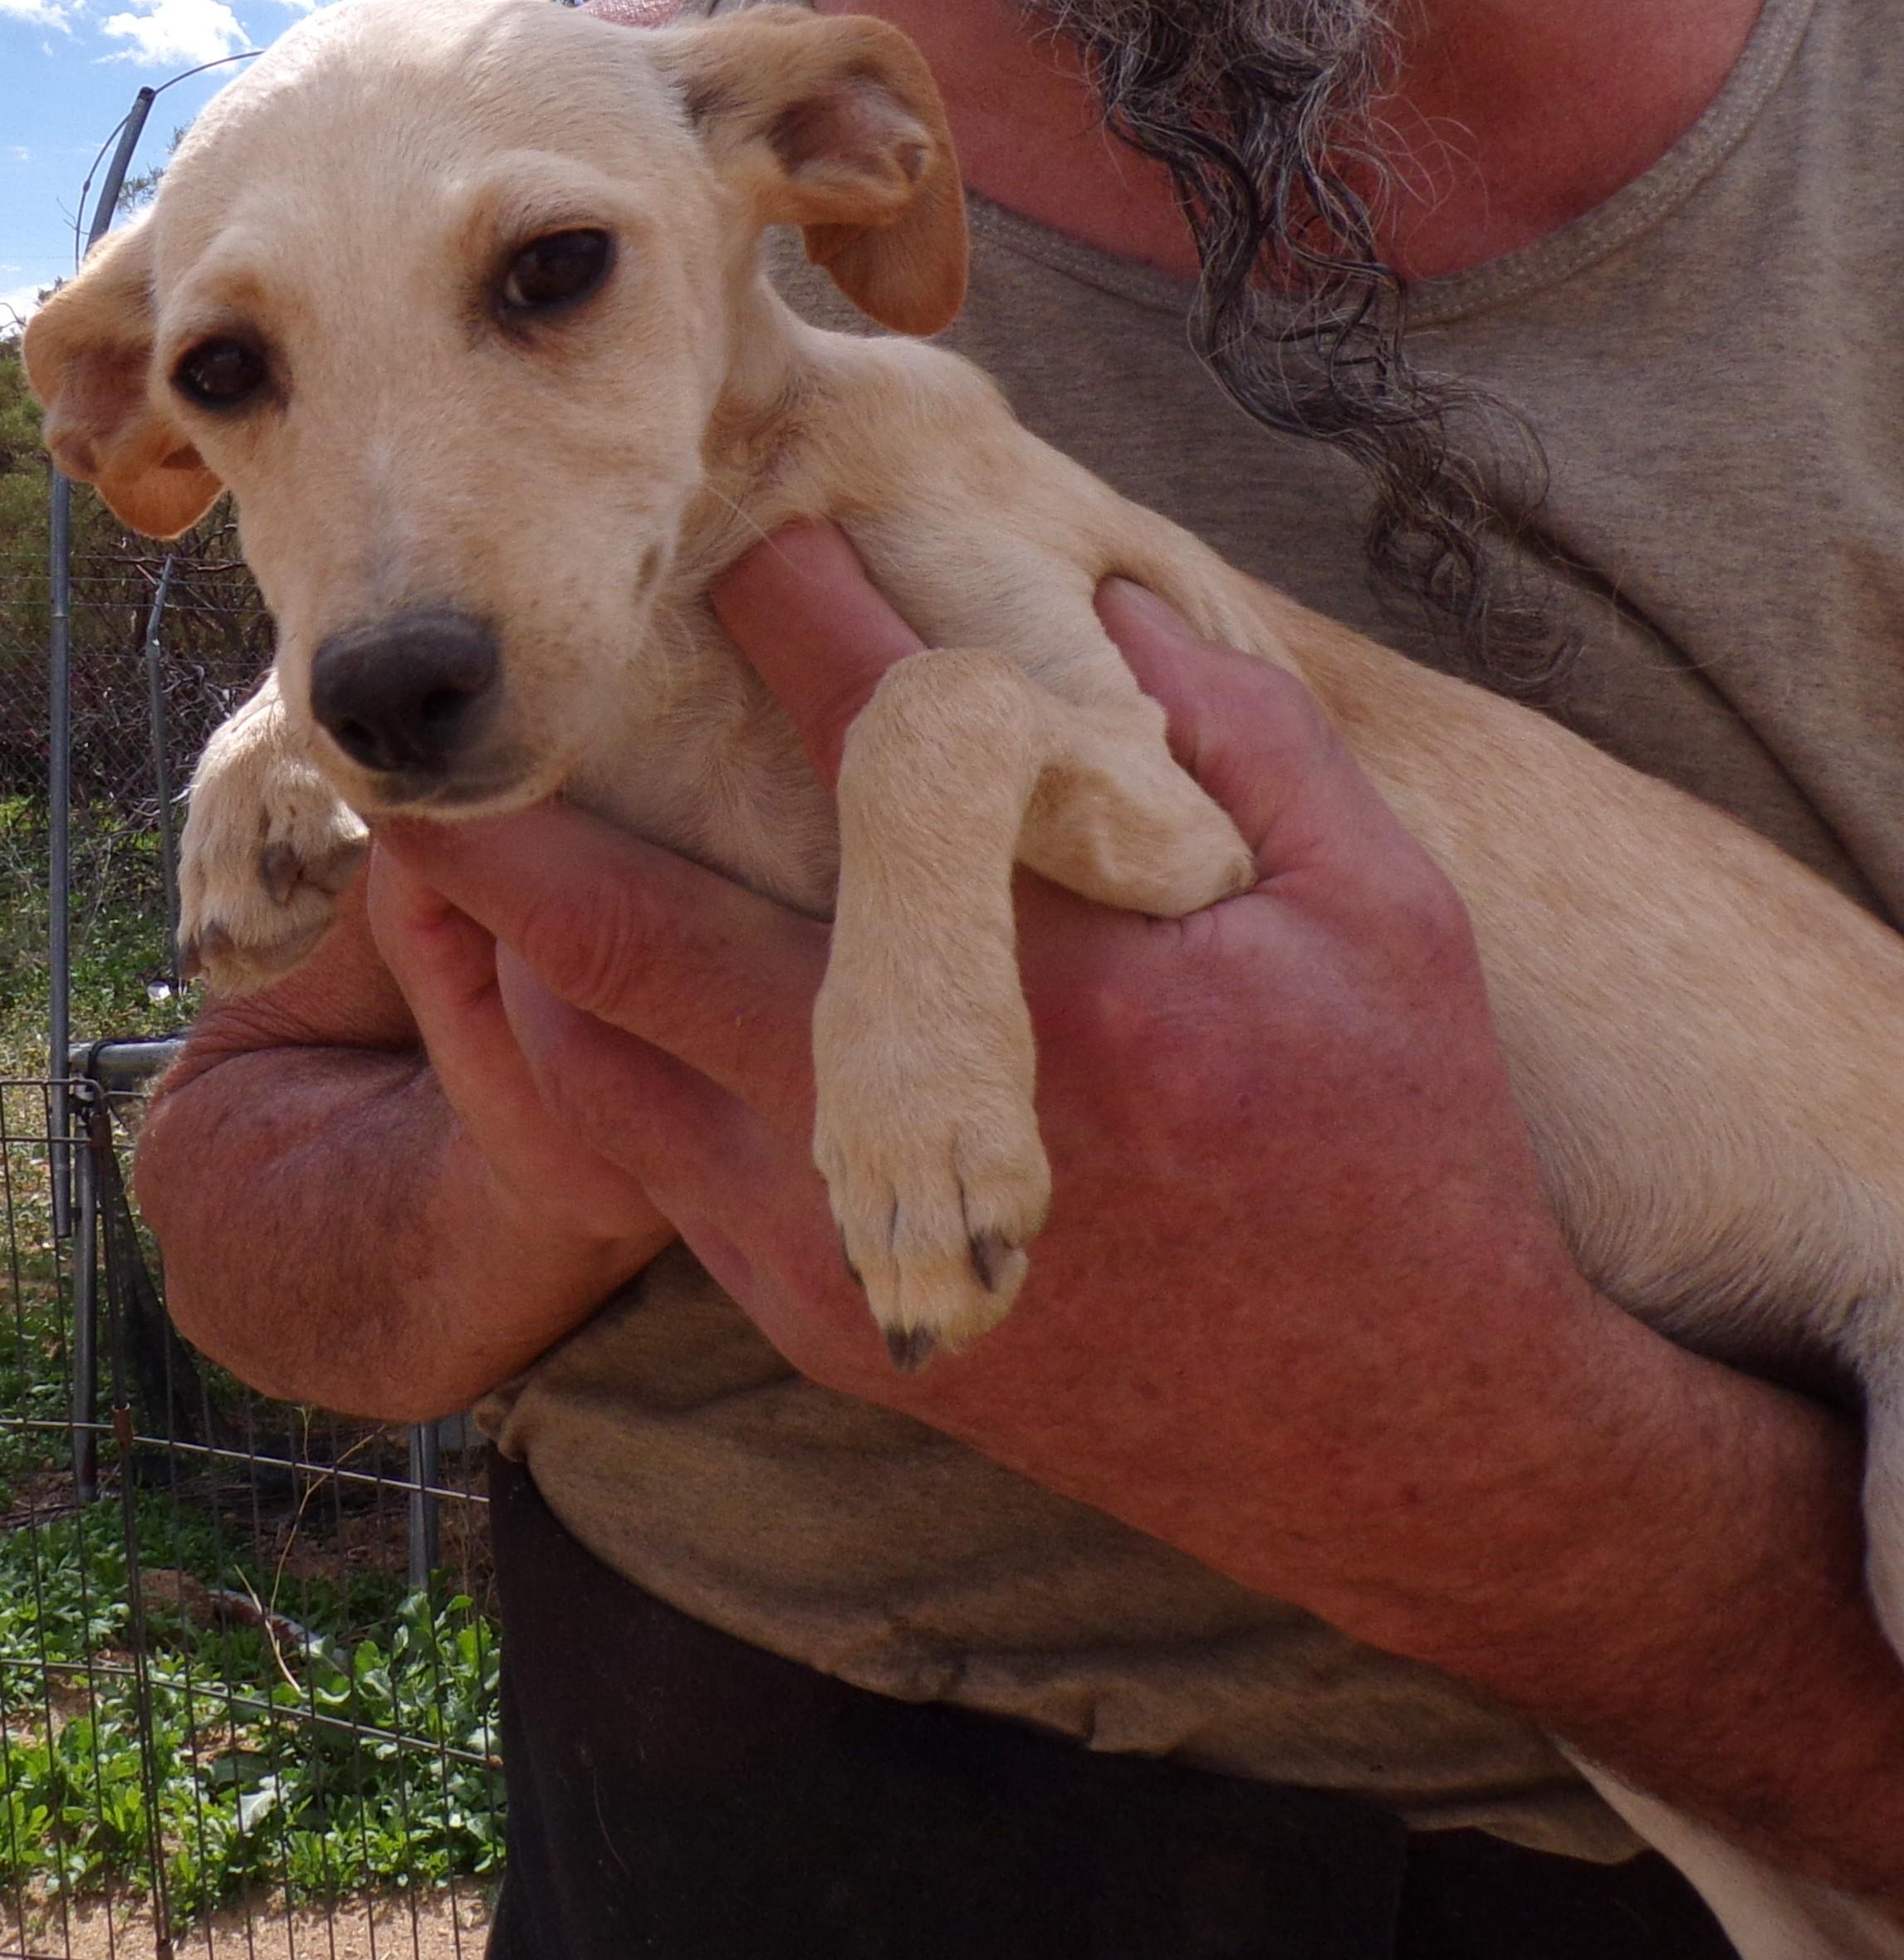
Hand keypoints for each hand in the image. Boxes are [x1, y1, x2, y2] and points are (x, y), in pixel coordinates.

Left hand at [374, 520, 1630, 1622]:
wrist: (1396, 1437)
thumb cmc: (1409, 1151)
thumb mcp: (1392, 917)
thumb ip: (1249, 742)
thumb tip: (1106, 610)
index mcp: (1083, 981)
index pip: (875, 741)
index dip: (789, 606)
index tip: (737, 522)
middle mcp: (929, 1110)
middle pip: (629, 923)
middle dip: (513, 805)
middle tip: (437, 719)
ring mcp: (854, 1240)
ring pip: (590, 1067)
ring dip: (518, 943)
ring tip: (478, 845)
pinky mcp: (836, 1326)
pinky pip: (645, 1169)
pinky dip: (594, 1060)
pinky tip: (598, 994)